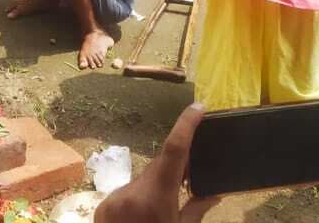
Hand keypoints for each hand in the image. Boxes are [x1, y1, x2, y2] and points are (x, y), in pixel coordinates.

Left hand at [95, 103, 216, 222]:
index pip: (174, 150)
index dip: (185, 125)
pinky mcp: (103, 206)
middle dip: (173, 171)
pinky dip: (137, 200)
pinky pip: (126, 193)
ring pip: (142, 182)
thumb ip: (196, 209)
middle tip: (187, 181)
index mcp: (156, 197)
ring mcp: (114, 197)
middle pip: (158, 168)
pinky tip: (141, 215)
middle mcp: (131, 191)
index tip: (197, 107)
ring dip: (154, 189)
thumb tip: (214, 193)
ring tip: (159, 211)